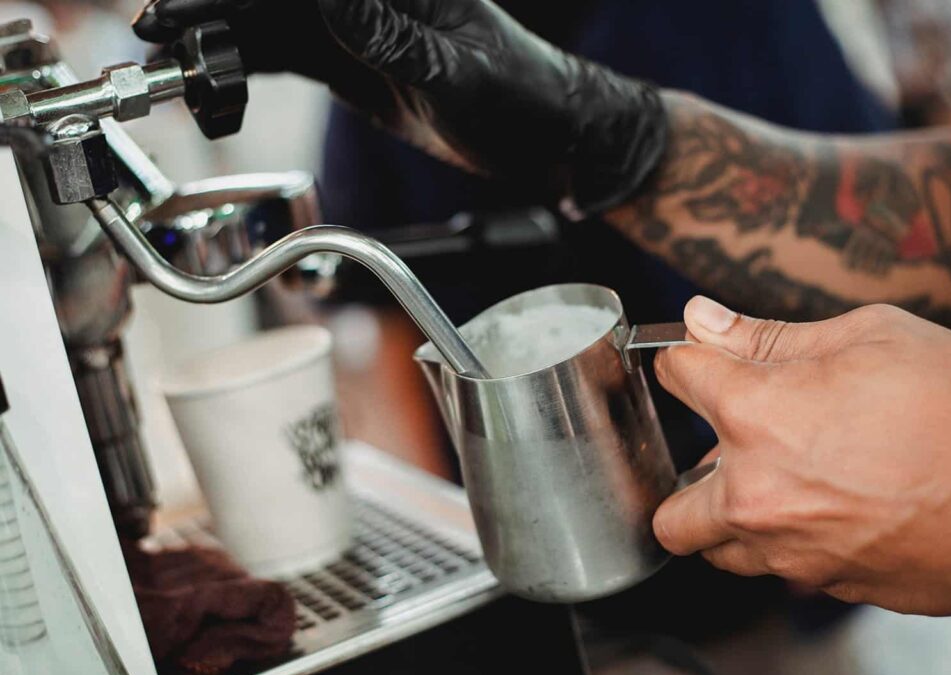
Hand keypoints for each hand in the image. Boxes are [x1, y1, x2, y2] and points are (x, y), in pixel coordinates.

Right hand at [133, 0, 666, 213]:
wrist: (543, 138)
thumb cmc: (519, 96)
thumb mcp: (456, 73)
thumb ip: (390, 37)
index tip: (193, 4)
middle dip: (214, 9)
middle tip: (160, 29)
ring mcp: (355, 28)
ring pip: (270, 25)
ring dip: (219, 42)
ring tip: (171, 60)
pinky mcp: (350, 63)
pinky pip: (285, 57)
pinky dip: (246, 67)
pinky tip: (212, 81)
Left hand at [654, 296, 950, 614]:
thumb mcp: (869, 337)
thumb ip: (767, 337)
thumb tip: (703, 319)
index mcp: (755, 414)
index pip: (677, 375)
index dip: (686, 360)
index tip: (697, 362)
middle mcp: (756, 493)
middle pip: (668, 510)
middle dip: (687, 480)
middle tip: (727, 453)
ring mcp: (789, 551)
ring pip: (718, 550)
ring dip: (731, 520)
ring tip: (783, 485)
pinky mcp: (826, 585)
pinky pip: (779, 569)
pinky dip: (788, 544)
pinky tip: (833, 510)